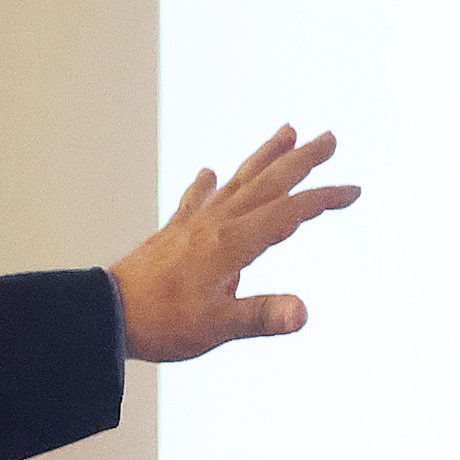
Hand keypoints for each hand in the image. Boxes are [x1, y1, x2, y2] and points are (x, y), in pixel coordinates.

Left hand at [112, 125, 360, 361]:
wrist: (106, 314)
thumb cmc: (162, 322)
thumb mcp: (219, 327)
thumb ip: (263, 316)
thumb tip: (305, 314)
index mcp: (232, 242)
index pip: (289, 213)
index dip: (323, 199)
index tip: (353, 190)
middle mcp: (216, 223)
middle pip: (267, 183)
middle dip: (301, 159)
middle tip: (329, 137)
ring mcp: (194, 223)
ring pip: (238, 181)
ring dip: (265, 157)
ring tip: (286, 132)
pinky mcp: (175, 231)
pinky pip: (198, 198)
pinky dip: (209, 184)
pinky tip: (210, 173)